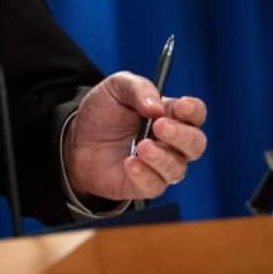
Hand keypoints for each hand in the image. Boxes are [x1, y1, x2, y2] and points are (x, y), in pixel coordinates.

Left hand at [64, 71, 206, 200]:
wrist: (77, 140)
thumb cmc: (102, 113)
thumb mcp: (115, 88)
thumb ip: (138, 88)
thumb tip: (157, 107)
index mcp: (169, 114)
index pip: (195, 113)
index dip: (193, 111)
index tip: (181, 106)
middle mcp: (171, 142)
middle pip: (195, 143)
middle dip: (181, 135)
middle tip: (159, 126)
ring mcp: (160, 165)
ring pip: (178, 167)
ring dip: (162, 157)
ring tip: (141, 147)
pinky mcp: (145, 184)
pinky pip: (155, 185)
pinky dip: (144, 175)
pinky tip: (130, 164)